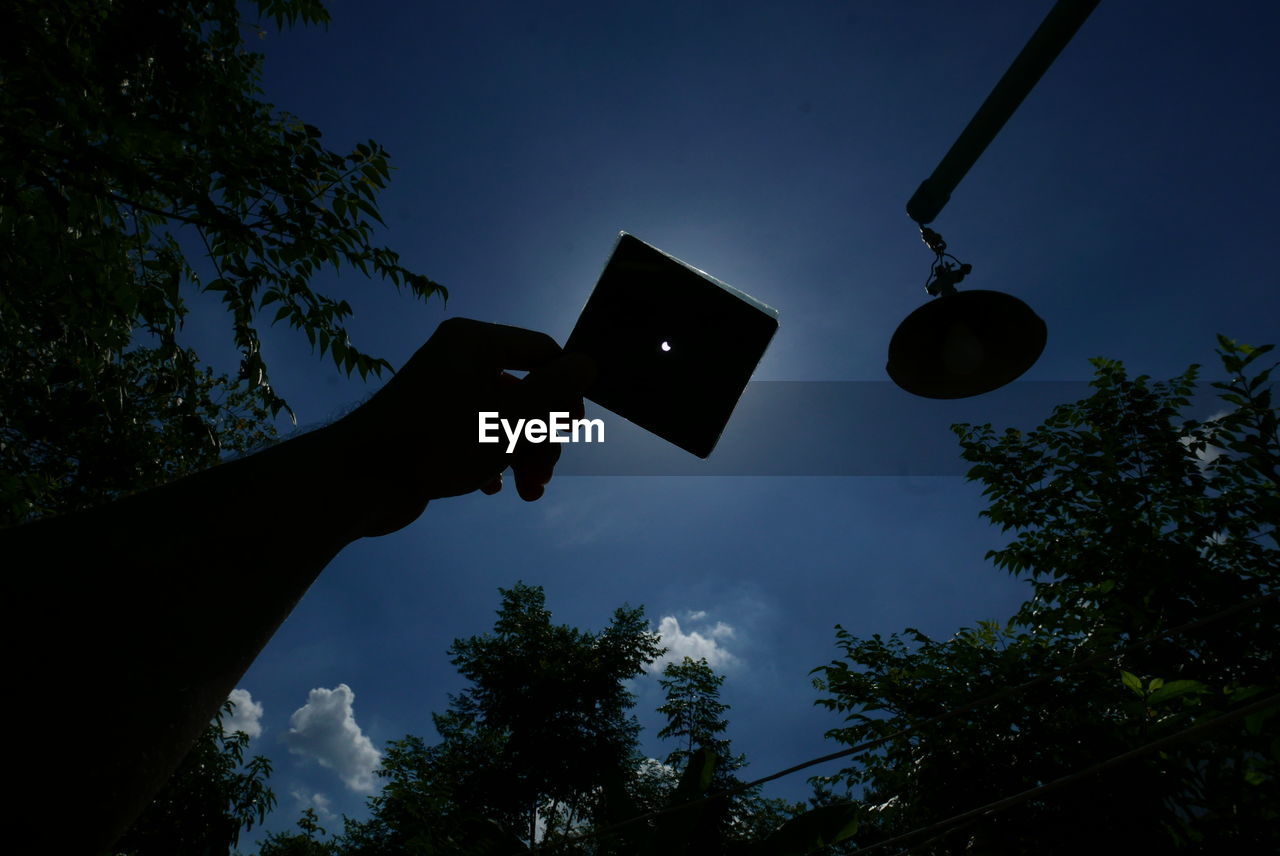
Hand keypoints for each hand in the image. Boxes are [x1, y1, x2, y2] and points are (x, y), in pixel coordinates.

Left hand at [328, 318, 594, 536]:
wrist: (360, 481)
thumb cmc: (438, 444)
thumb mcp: (510, 419)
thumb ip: (554, 390)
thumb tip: (588, 363)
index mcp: (475, 342)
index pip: (542, 350)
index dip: (566, 388)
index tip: (574, 427)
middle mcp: (458, 358)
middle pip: (525, 389)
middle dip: (542, 434)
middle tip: (546, 471)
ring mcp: (442, 392)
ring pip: (502, 418)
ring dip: (522, 454)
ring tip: (529, 492)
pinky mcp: (429, 425)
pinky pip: (476, 435)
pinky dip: (491, 459)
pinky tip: (491, 488)